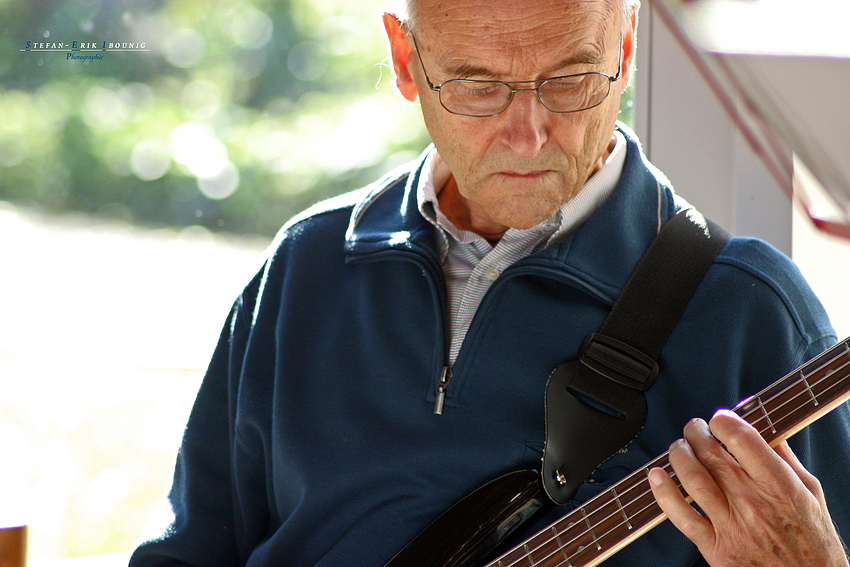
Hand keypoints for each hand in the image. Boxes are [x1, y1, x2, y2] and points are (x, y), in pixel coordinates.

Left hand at [648, 409, 848, 566]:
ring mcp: (731, 525)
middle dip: (697, 432)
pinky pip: (681, 516)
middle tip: (695, 429)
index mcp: (780, 486)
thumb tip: (764, 429)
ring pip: (692, 477)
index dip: (724, 421)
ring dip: (679, 455)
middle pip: (711, 453)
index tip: (720, 418)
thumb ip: (785, 459)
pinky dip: (663, 492)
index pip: (742, 439)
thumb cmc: (812, 543)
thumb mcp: (810, 493)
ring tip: (680, 447)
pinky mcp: (715, 547)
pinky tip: (657, 476)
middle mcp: (753, 503)